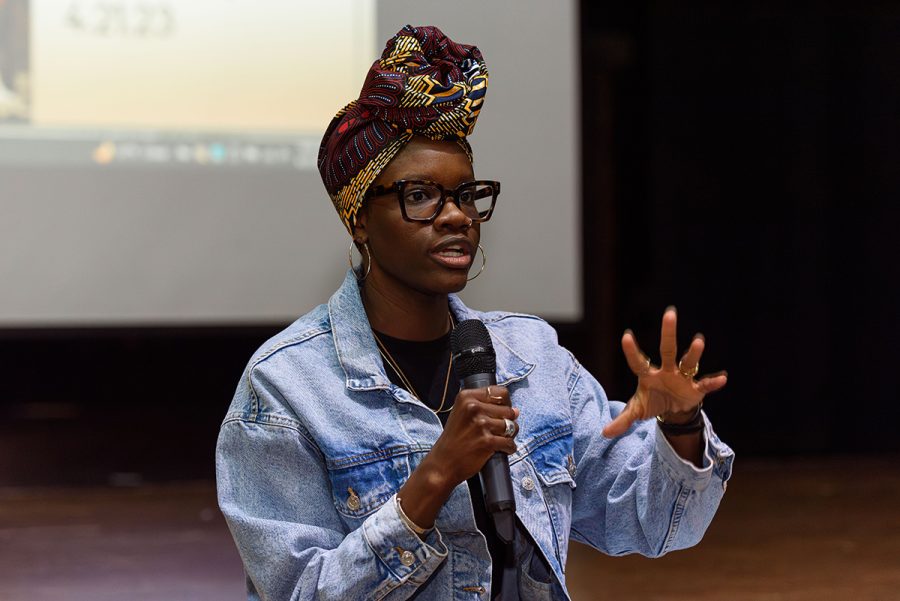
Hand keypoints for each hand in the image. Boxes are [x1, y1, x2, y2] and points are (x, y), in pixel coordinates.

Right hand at [429, 385, 518, 489]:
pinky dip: (509, 448)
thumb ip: (486, 407)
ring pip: (511, 426)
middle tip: (498, 430)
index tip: (501, 412)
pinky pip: (510, 442)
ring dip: (510, 435)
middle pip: (508, 410)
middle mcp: (473, 407)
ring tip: (499, 440)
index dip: (505, 403)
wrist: (443, 463)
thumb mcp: (462, 413)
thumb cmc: (454, 439)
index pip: (501, 392)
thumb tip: (516, 410)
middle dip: (508, 421)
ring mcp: (480, 424)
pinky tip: (501, 450)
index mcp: (466, 397)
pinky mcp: (487, 441)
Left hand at [602, 307, 727, 437]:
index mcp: (648, 375)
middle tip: (670, 313)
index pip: (638, 362)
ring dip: (693, 353)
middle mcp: (666, 371)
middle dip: (668, 332)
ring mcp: (682, 377)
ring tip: (698, 341)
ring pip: (688, 362)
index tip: (626, 336)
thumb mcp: (637, 411)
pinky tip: (722, 378)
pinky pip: (705, 384)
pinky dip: (713, 382)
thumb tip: (604, 433)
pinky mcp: (696, 388)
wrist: (673, 411)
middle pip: (667, 349)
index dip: (632, 351)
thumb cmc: (652, 402)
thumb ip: (622, 420)